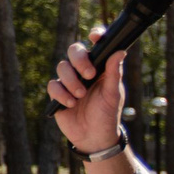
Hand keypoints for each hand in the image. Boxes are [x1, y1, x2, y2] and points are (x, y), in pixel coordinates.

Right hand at [47, 33, 125, 156]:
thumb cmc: (107, 115)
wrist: (94, 138)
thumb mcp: (113, 94)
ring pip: (62, 67)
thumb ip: (114, 73)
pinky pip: (53, 85)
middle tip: (89, 74)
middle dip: (80, 60)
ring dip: (71, 81)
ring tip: (81, 96)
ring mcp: (69, 81)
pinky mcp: (57, 94)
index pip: (96, 45)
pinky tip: (71, 104)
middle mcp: (83, 70)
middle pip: (74, 50)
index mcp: (100, 67)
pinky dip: (61, 94)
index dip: (95, 36)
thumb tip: (120, 51)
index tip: (95, 37)